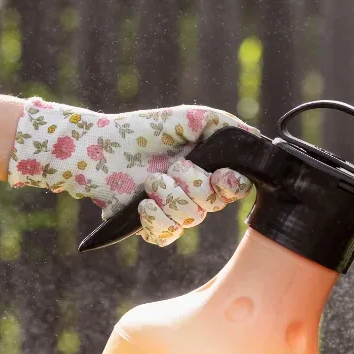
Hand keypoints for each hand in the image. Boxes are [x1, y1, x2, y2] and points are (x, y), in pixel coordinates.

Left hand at [8, 99, 255, 244]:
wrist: (99, 146)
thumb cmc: (145, 131)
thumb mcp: (189, 118)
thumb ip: (223, 125)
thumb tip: (254, 136)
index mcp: (210, 171)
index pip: (237, 188)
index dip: (232, 185)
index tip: (221, 176)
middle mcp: (197, 195)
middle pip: (213, 204)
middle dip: (192, 183)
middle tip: (171, 167)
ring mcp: (175, 212)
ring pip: (190, 219)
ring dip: (169, 196)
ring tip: (150, 181)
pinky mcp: (152, 226)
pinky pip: (166, 235)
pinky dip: (156, 219)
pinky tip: (143, 205)